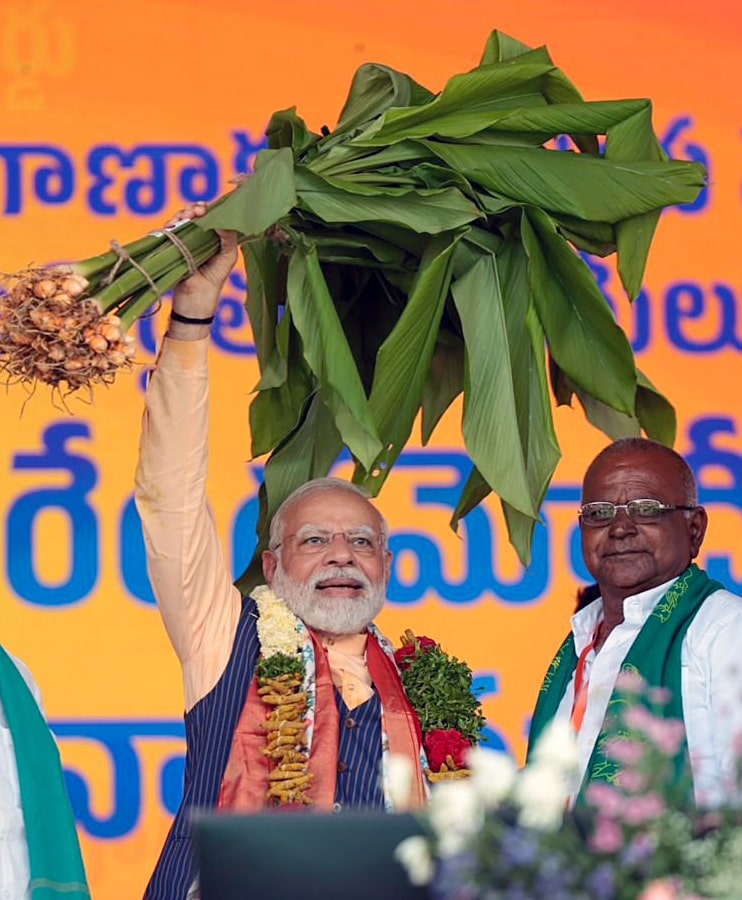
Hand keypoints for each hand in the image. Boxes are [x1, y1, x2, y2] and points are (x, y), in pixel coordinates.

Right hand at [165, 202, 238, 339]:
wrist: (195, 299)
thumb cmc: (214, 280)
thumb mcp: (228, 257)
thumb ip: (229, 238)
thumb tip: (222, 219)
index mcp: (213, 237)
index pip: (210, 215)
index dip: (209, 208)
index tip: (209, 207)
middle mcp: (197, 236)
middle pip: (193, 213)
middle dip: (194, 208)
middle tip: (198, 211)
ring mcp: (183, 240)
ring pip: (180, 219)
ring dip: (182, 214)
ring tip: (188, 216)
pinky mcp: (171, 246)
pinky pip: (167, 230)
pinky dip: (170, 224)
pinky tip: (176, 224)